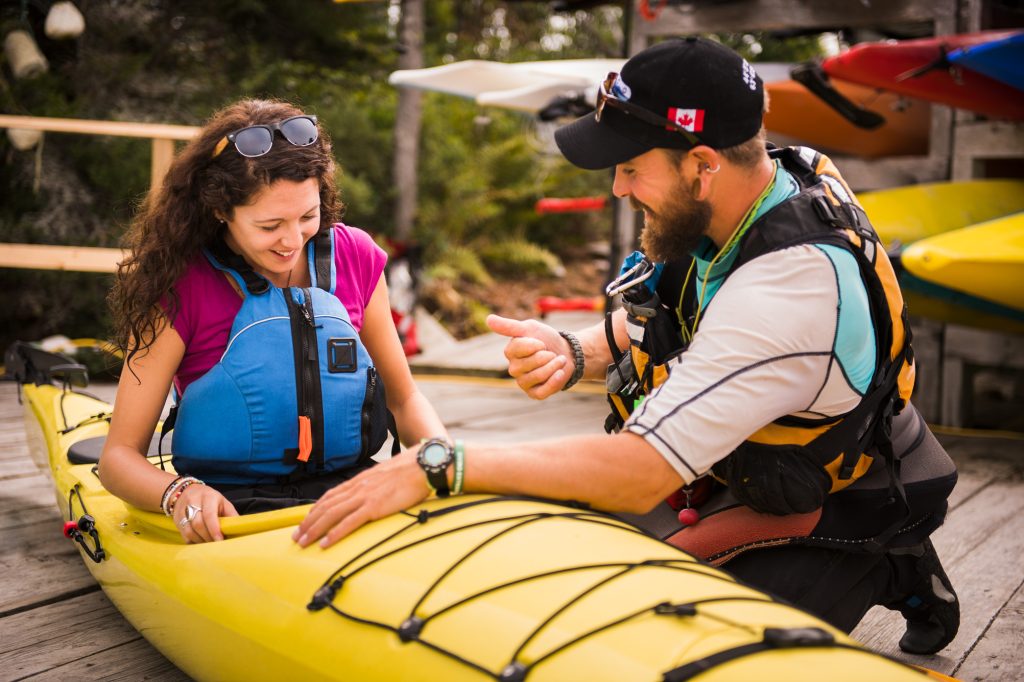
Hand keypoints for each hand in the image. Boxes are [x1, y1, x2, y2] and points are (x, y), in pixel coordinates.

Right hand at [173, 484, 237, 542]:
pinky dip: (193, 542)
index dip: (214, 529)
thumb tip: (240, 528)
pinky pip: (184, 535)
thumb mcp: (222, 502)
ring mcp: (182, 511)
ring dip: (200, 541)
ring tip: (209, 545)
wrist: (184, 491)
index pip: (209, 514)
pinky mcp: (177, 520)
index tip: (220, 540)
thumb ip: (231, 514)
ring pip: (189, 531)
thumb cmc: (209, 499)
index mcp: (208, 497)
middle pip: (198, 524)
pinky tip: (201, 543)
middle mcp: (193, 502)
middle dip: (208, 537)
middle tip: (216, 544)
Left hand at [293, 451, 430, 548]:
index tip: (304, 522)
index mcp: (359, 481)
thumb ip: (373, 486)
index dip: (314, 510)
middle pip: (325, 506)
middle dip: (308, 523)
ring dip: (315, 530)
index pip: (329, 496)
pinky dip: (335, 533)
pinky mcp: (374, 506)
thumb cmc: (409, 471)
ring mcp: (364, 497)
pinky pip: (349, 522)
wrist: (423, 465)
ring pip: (332, 514)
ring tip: (303, 542)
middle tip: (296, 537)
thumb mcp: (384, 477)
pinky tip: (325, 543)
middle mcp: (357, 488)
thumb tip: (369, 495)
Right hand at [486, 314, 571, 399]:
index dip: (537, 344)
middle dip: (548, 355)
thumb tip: (488, 319)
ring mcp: (523, 382)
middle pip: (534, 362)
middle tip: (551, 353)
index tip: (541, 342)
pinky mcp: (534, 394)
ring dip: (555, 366)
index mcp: (510, 352)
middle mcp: (513, 369)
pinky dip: (555, 381)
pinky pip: (543, 391)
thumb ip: (509, 326)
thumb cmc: (545, 340)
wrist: (565, 353)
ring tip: (559, 360)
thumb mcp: (529, 328)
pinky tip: (560, 373)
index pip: (522, 347)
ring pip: (540, 375)